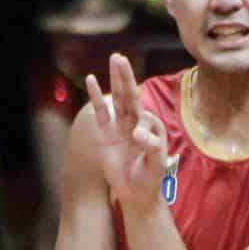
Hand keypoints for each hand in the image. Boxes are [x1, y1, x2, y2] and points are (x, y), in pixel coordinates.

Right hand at [84, 53, 172, 212]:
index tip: (135, 134)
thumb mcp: (156, 166)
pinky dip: (96, 97)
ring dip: (114, 80)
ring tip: (113, 59)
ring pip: (116, 99)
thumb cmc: (151, 179)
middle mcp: (134, 122)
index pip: (141, 110)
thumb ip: (152, 149)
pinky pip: (101, 113)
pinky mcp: (106, 134)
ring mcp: (120, 126)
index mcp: (149, 126)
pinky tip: (91, 80)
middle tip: (119, 57)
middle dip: (125, 76)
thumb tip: (140, 135)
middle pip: (129, 95)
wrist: (137, 192)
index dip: (135, 106)